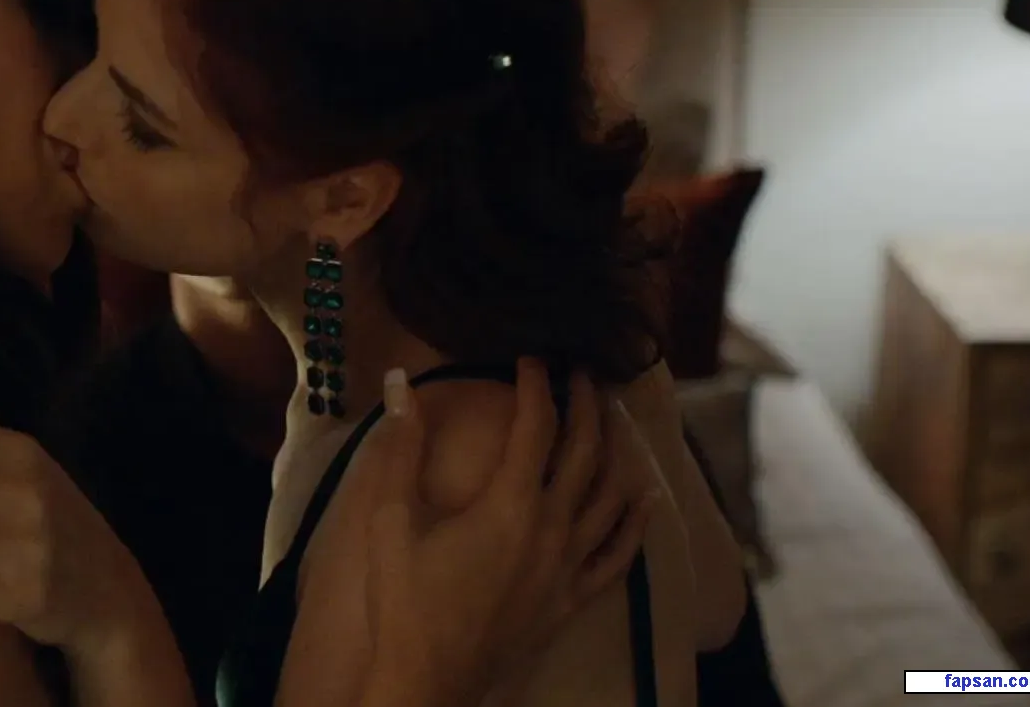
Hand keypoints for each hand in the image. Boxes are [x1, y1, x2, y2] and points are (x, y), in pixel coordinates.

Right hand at [358, 359, 654, 706]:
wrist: (425, 679)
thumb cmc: (403, 600)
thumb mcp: (388, 518)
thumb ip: (399, 448)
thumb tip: (399, 384)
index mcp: (508, 504)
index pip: (534, 426)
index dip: (535, 384)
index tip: (532, 355)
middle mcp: (551, 529)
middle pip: (583, 453)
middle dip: (585, 405)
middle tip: (582, 372)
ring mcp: (567, 568)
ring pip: (608, 497)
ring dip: (613, 451)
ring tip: (612, 418)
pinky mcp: (570, 601)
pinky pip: (616, 556)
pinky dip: (633, 523)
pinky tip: (642, 500)